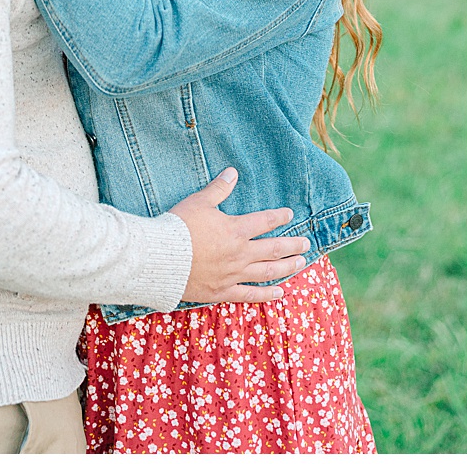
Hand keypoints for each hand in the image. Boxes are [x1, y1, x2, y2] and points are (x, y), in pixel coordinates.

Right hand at [171, 168, 310, 303]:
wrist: (159, 259)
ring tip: (301, 263)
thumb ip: (219, 188)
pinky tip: (280, 293)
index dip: (279, 217)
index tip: (289, 215)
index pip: (265, 221)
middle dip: (292, 245)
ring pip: (267, 271)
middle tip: (307, 243)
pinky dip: (266, 294)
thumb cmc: (178, 228)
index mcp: (236, 230)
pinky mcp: (221, 291)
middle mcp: (239, 253)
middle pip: (273, 248)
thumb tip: (233, 171)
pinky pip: (249, 294)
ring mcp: (232, 274)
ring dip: (286, 267)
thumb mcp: (199, 202)